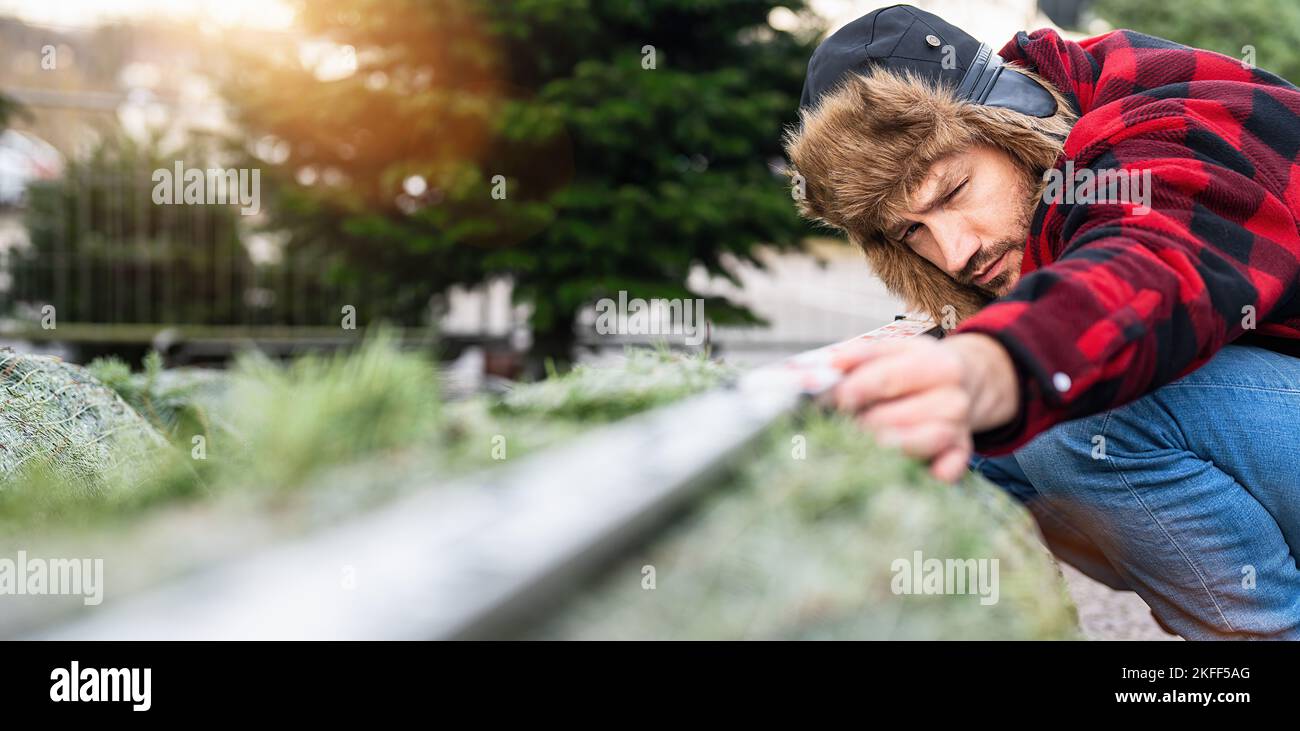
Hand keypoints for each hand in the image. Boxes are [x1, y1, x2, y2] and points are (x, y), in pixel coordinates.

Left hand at [826, 333, 1018, 481]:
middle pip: (900, 416)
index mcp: (936, 364)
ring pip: (924, 441)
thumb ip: (861, 354)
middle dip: (865, 423)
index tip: (833, 400)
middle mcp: (954, 396)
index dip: (855, 390)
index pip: (887, 378)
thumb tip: (832, 365)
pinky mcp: (961, 452)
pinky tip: (921, 472)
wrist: (961, 382)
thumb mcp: (893, 350)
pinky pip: (951, 467)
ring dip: (890, 447)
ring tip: (862, 446)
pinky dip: (937, 473)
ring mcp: (960, 427)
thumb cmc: (913, 368)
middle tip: (841, 425)